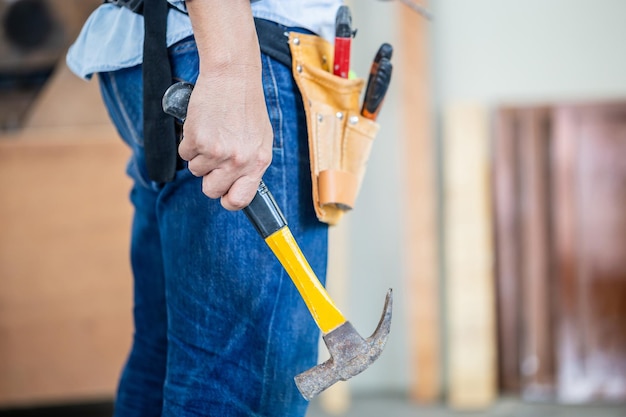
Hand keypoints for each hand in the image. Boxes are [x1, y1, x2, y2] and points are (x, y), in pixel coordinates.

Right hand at [181, 0, 272, 210]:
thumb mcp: (261, 139)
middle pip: (212, 191)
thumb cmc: (247, 106)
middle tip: (213, 158)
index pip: (240, 199)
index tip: (223, 195)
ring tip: (212, 133)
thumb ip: (251, 164)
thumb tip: (240, 186)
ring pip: (196, 171)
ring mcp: (217, 151)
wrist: (233, 76)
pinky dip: (188, 142)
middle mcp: (239, 160)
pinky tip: (202, 126)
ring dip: (199, 156)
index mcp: (258, 162)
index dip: (228, 200)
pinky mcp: (197, 139)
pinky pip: (185, 154)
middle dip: (208, 178)